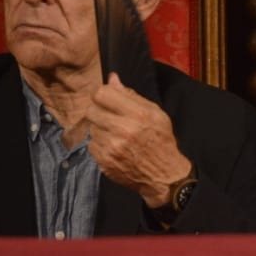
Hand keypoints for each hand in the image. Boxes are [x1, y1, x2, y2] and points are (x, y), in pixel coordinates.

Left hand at [82, 73, 191, 207]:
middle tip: (111, 118)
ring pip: (91, 128)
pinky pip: (91, 144)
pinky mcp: (104, 160)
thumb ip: (132, 95)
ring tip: (117, 136)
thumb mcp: (155, 114)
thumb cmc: (161, 142)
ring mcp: (112, 146)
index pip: (102, 94)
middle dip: (100, 112)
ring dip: (101, 129)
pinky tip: (114, 148)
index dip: (102, 95)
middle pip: (92, 109)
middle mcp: (123, 129)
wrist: (164, 176)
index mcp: (138, 114)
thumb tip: (112, 79)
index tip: (106, 99)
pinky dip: (100, 145)